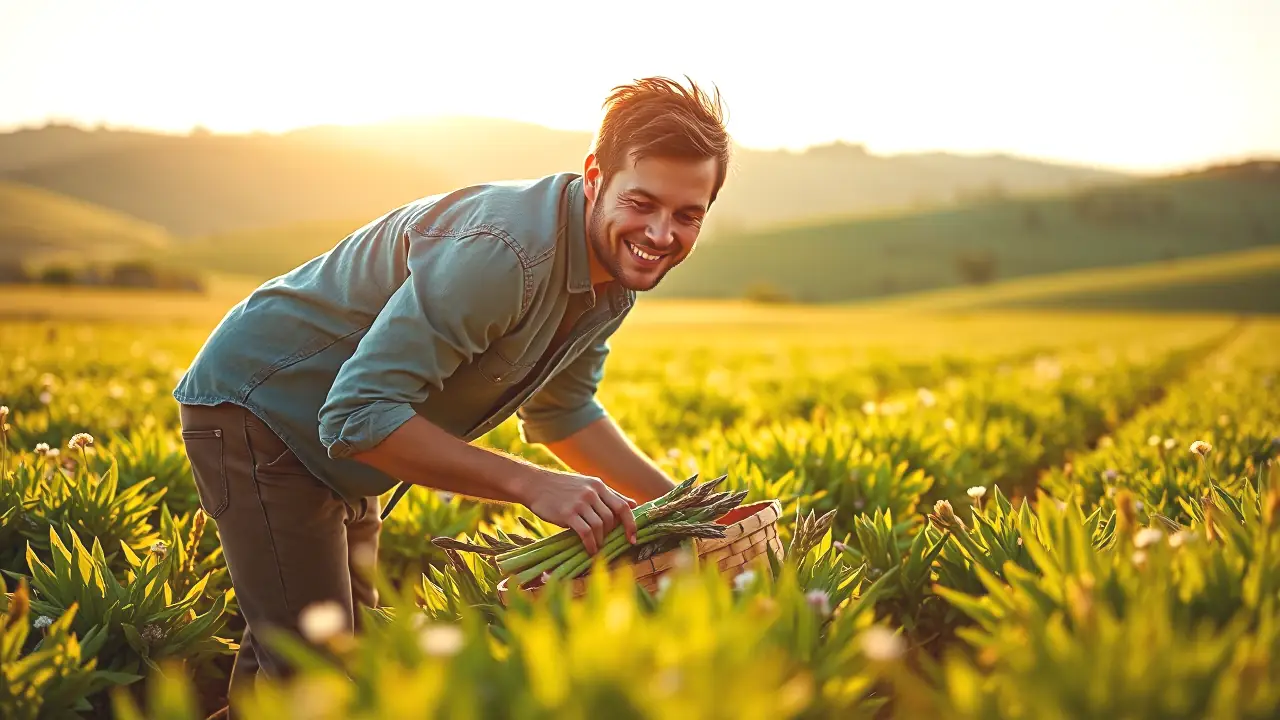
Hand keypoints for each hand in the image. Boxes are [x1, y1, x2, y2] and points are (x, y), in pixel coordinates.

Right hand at [518, 468, 638, 554]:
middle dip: (611, 534)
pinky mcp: (567, 513)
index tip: (633, 538)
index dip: (631, 524)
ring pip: (600, 526)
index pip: (623, 506)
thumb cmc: (562, 487)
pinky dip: (591, 544)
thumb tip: (634, 505)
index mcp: (599, 486)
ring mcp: (580, 502)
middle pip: (611, 519)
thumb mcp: (588, 485)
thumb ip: (610, 495)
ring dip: (600, 541)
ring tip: (597, 548)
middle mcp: (592, 492)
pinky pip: (586, 532)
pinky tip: (590, 550)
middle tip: (605, 542)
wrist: (535, 484)